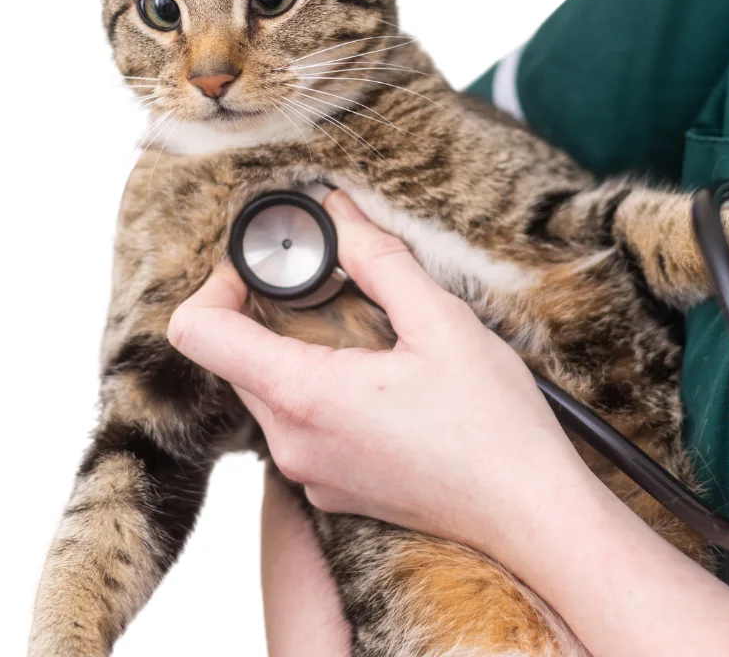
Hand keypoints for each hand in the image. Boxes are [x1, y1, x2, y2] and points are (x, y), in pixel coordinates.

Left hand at [166, 191, 594, 556]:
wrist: (531, 516)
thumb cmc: (494, 428)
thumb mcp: (441, 321)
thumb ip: (377, 259)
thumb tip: (338, 212)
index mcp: (302, 396)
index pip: (197, 331)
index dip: (218, 284)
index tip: (264, 267)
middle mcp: (289, 441)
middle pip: (230, 357)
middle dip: (267, 310)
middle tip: (329, 286)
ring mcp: (306, 471)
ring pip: (264, 389)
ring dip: (296, 350)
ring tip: (364, 333)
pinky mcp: (328, 488)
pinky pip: (296, 424)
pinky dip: (319, 390)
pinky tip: (380, 380)